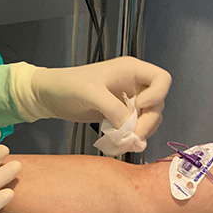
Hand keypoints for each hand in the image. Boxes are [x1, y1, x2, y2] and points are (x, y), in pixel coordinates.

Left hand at [12, 56, 171, 142]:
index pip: (162, 79)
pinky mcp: (119, 114)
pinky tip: (119, 143)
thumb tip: (132, 131)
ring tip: (124, 142)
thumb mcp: (91, 93)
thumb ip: (114, 109)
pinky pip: (135, 126)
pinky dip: (131, 136)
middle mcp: (134, 84)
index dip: (157, 95)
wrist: (50, 96)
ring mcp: (127, 100)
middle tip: (132, 137)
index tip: (138, 105)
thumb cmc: (68, 86)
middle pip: (158, 103)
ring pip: (149, 117)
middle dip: (148, 121)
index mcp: (131, 70)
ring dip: (141, 132)